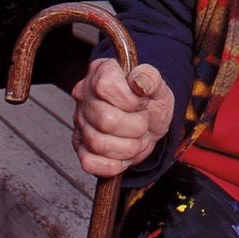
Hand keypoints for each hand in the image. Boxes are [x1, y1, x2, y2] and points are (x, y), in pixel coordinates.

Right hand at [70, 57, 173, 177]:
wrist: (152, 124)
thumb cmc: (151, 102)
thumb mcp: (159, 87)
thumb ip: (151, 78)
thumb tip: (139, 80)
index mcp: (100, 73)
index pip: (105, 86)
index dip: (129, 100)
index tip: (141, 102)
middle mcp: (84, 96)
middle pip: (105, 120)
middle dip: (136, 127)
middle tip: (142, 122)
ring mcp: (79, 123)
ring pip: (99, 144)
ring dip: (129, 147)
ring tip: (136, 137)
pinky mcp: (80, 147)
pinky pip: (90, 163)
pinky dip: (115, 164)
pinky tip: (124, 154)